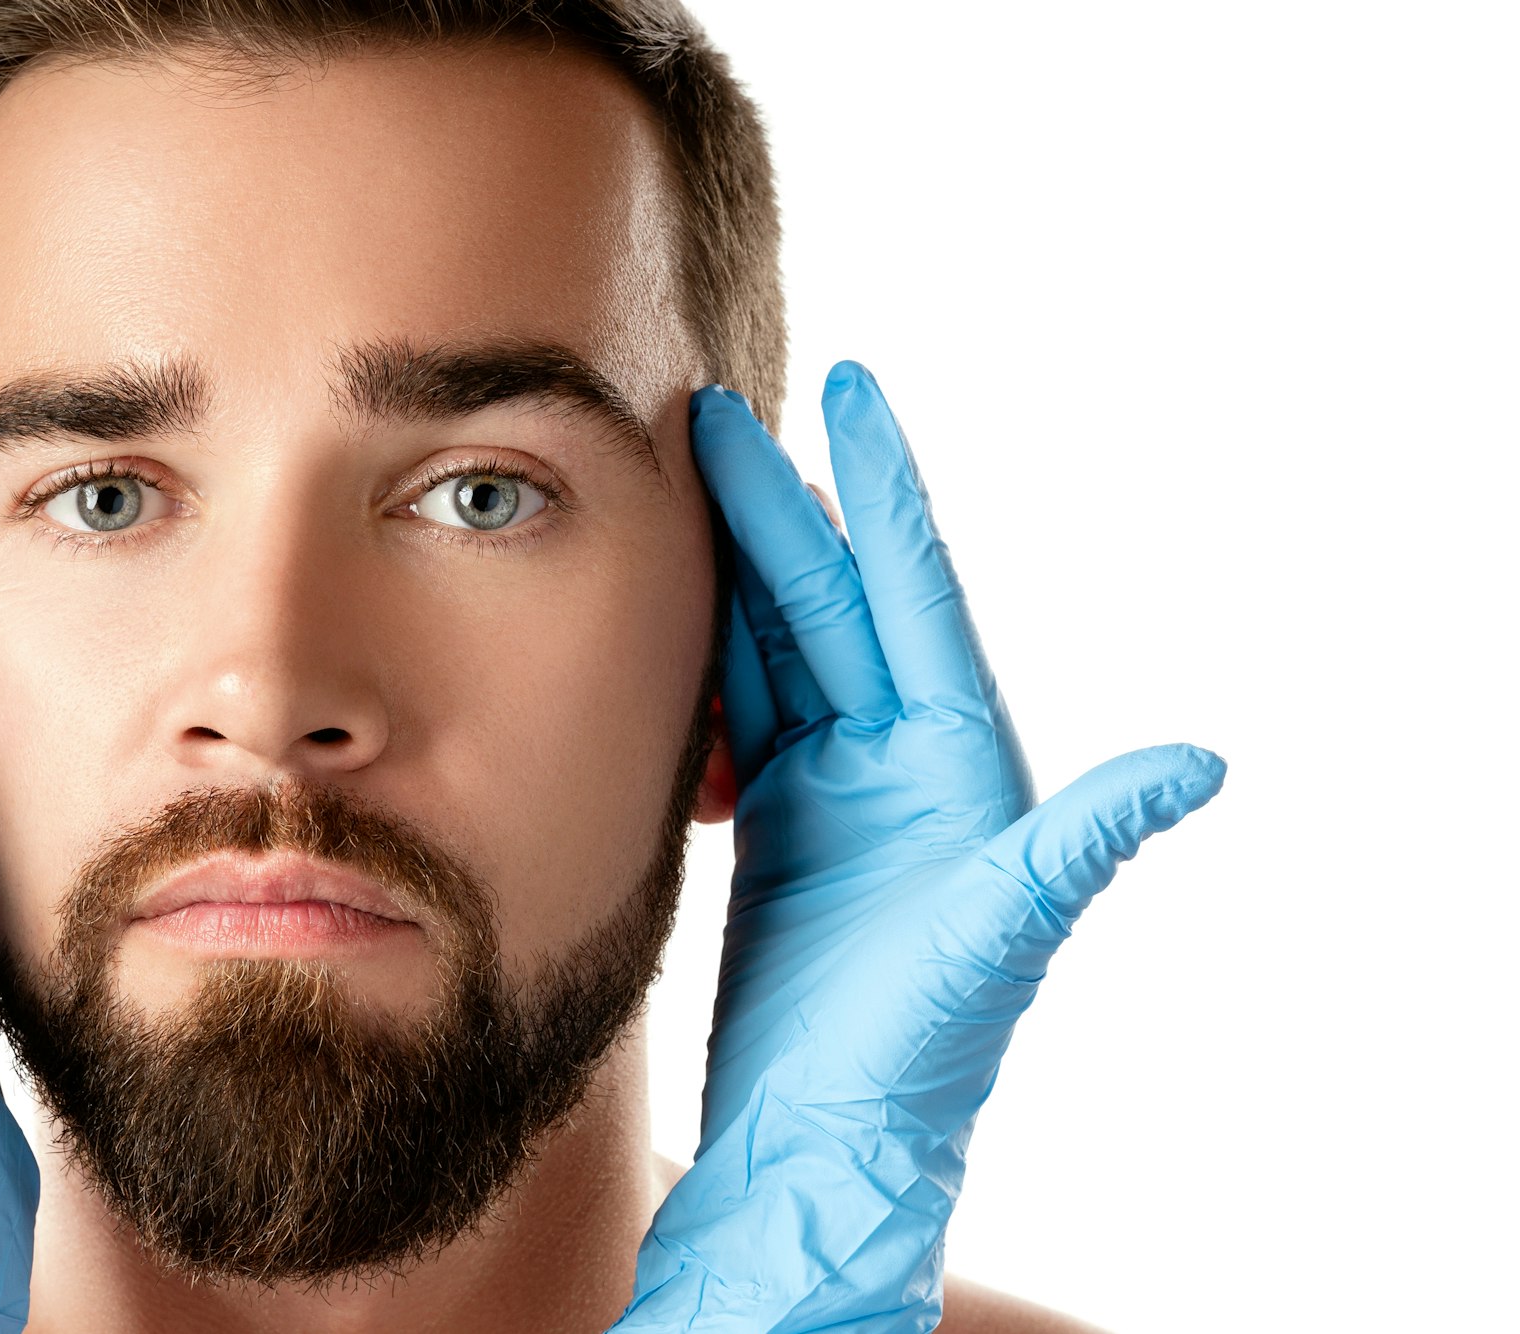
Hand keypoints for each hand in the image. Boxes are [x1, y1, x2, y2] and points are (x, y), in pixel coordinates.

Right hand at [614, 364, 1225, 1331]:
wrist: (827, 1134)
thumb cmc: (925, 1045)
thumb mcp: (1008, 934)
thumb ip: (1086, 842)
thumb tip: (1202, 766)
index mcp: (960, 759)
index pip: (912, 595)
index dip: (880, 492)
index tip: (851, 390)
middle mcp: (901, 756)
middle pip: (825, 603)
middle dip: (773, 507)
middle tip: (713, 411)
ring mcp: (834, 784)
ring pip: (776, 645)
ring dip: (732, 566)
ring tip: (681, 481)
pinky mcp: (777, 820)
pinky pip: (739, 710)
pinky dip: (706, 656)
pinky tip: (669, 608)